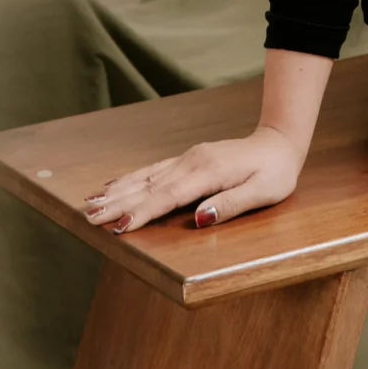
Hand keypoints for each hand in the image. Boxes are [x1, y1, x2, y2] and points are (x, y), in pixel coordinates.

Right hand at [83, 124, 304, 234]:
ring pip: (146, 176)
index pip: (168, 197)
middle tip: (89, 216)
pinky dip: (131, 178)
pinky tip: (114, 184)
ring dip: (118, 190)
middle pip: (149, 186)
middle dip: (118, 203)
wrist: (279, 142)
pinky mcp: (188, 158)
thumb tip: (198, 218)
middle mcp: (193, 162)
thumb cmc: (275, 172)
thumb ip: (230, 204)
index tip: (117, 226)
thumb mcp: (263, 192)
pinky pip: (154, 169)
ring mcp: (189, 158)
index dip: (142, 213)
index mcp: (208, 172)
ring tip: (91, 202)